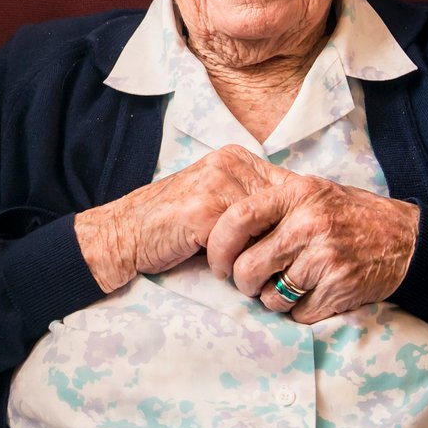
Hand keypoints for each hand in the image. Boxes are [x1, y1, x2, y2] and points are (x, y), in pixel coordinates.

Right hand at [74, 145, 281, 290]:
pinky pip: (239, 243)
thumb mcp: (218, 202)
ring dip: (255, 255)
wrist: (124, 234)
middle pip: (282, 208)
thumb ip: (253, 203)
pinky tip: (216, 270)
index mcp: (237, 158)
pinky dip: (232, 263)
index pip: (290, 188)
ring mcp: (216, 183)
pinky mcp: (203, 209)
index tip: (292, 246)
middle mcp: (229, 163)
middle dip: (278, 241)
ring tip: (240, 270)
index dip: (294, 221)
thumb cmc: (173, 225)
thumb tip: (302, 225)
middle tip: (268, 266)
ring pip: (264, 227)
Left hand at [204, 172, 419, 322]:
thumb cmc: (350, 216)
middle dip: (244, 283)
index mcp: (297, 194)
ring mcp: (326, 257)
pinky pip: (298, 313)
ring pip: (271, 297)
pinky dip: (301, 311)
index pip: (237, 218)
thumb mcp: (313, 193)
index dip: (219, 246)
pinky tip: (314, 295)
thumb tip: (220, 224)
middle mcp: (309, 224)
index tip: (219, 262)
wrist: (407, 239)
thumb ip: (273, 203)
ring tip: (291, 285)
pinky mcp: (340, 287)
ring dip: (274, 299)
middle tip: (252, 282)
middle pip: (248, 267)